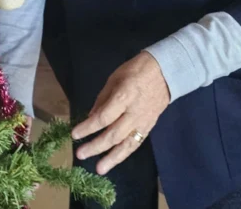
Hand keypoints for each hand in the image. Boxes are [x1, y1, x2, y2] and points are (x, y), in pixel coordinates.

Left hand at [71, 51, 169, 174]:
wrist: (165, 72)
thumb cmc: (135, 71)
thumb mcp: (114, 79)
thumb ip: (102, 100)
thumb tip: (90, 118)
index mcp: (124, 97)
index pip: (103, 118)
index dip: (88, 127)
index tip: (74, 134)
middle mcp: (134, 113)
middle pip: (113, 134)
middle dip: (96, 146)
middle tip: (80, 154)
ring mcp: (143, 121)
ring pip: (127, 144)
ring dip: (112, 158)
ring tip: (99, 169)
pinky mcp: (150, 126)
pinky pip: (136, 143)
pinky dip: (124, 153)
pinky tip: (114, 160)